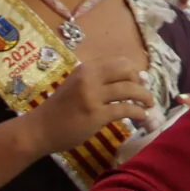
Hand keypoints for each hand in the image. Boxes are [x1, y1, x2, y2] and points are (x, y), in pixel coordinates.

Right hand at [28, 60, 150, 154]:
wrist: (40, 129)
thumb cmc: (59, 109)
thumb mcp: (76, 85)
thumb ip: (97, 81)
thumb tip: (127, 81)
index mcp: (86, 68)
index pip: (119, 61)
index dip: (133, 71)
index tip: (139, 81)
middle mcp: (90, 77)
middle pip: (127, 71)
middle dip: (141, 82)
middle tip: (145, 93)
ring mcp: (93, 96)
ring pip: (129, 90)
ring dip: (145, 97)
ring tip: (149, 104)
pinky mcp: (97, 115)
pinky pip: (125, 109)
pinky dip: (138, 112)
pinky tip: (142, 116)